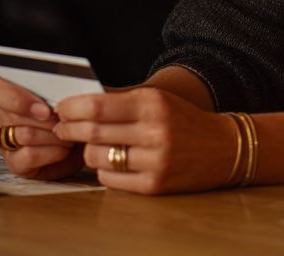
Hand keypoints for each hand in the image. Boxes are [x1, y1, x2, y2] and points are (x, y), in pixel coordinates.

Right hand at [0, 75, 83, 179]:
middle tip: (64, 121)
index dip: (13, 98)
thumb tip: (57, 93)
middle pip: (12, 115)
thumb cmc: (71, 116)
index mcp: (11, 94)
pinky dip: (52, 152)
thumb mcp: (65, 96)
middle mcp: (4, 118)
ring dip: (53, 136)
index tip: (44, 108)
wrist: (82, 145)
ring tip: (67, 135)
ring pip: (24, 135)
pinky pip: (29, 155)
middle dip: (46, 119)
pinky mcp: (15, 164)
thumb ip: (55, 91)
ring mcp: (7, 143)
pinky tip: (63, 150)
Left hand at [53, 87, 237, 193]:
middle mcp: (154, 130)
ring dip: (88, 151)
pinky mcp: (154, 185)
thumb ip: (121, 98)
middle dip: (69, 130)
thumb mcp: (157, 99)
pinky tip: (112, 161)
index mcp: (153, 103)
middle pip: (92, 132)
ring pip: (97, 157)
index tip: (60, 109)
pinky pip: (110, 179)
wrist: (222, 148)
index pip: (98, 105)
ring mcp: (154, 160)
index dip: (72, 108)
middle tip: (61, 128)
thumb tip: (80, 100)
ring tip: (93, 144)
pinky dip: (104, 169)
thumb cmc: (183, 120)